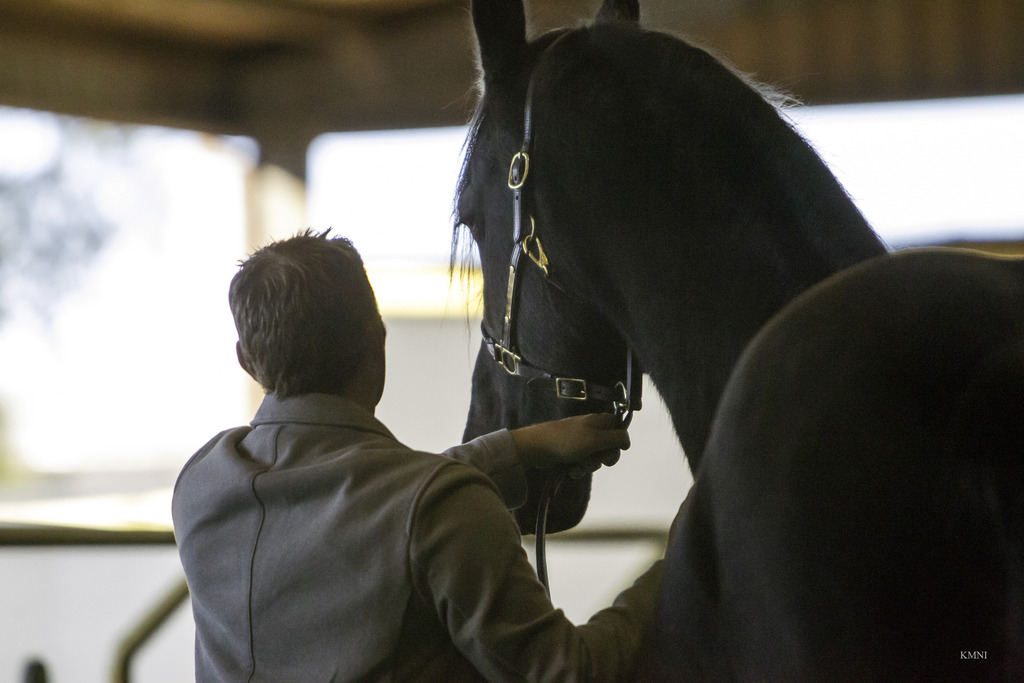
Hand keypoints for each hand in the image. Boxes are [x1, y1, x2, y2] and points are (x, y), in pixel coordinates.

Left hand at [509, 413, 629, 474]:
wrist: (537, 448)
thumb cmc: (567, 441)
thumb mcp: (596, 439)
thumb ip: (616, 438)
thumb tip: (627, 440)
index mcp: (599, 421)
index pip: (619, 427)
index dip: (620, 440)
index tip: (617, 448)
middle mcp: (591, 430)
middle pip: (610, 446)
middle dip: (604, 457)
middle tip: (597, 458)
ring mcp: (581, 442)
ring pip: (596, 458)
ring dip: (589, 465)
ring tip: (577, 464)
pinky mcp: (571, 454)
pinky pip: (583, 464)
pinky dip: (579, 468)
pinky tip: (571, 470)